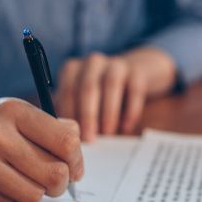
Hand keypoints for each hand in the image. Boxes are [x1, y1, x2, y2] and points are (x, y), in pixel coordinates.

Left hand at [56, 47, 176, 140]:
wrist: (130, 77)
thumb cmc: (98, 96)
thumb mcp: (79, 101)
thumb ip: (69, 113)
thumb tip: (63, 135)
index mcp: (73, 69)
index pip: (68, 89)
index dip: (70, 113)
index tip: (72, 135)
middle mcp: (93, 62)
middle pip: (88, 87)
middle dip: (88, 115)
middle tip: (90, 139)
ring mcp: (117, 65)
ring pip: (111, 84)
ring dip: (108, 112)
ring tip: (108, 134)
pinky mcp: (138, 72)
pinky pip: (135, 90)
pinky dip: (130, 110)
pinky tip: (126, 128)